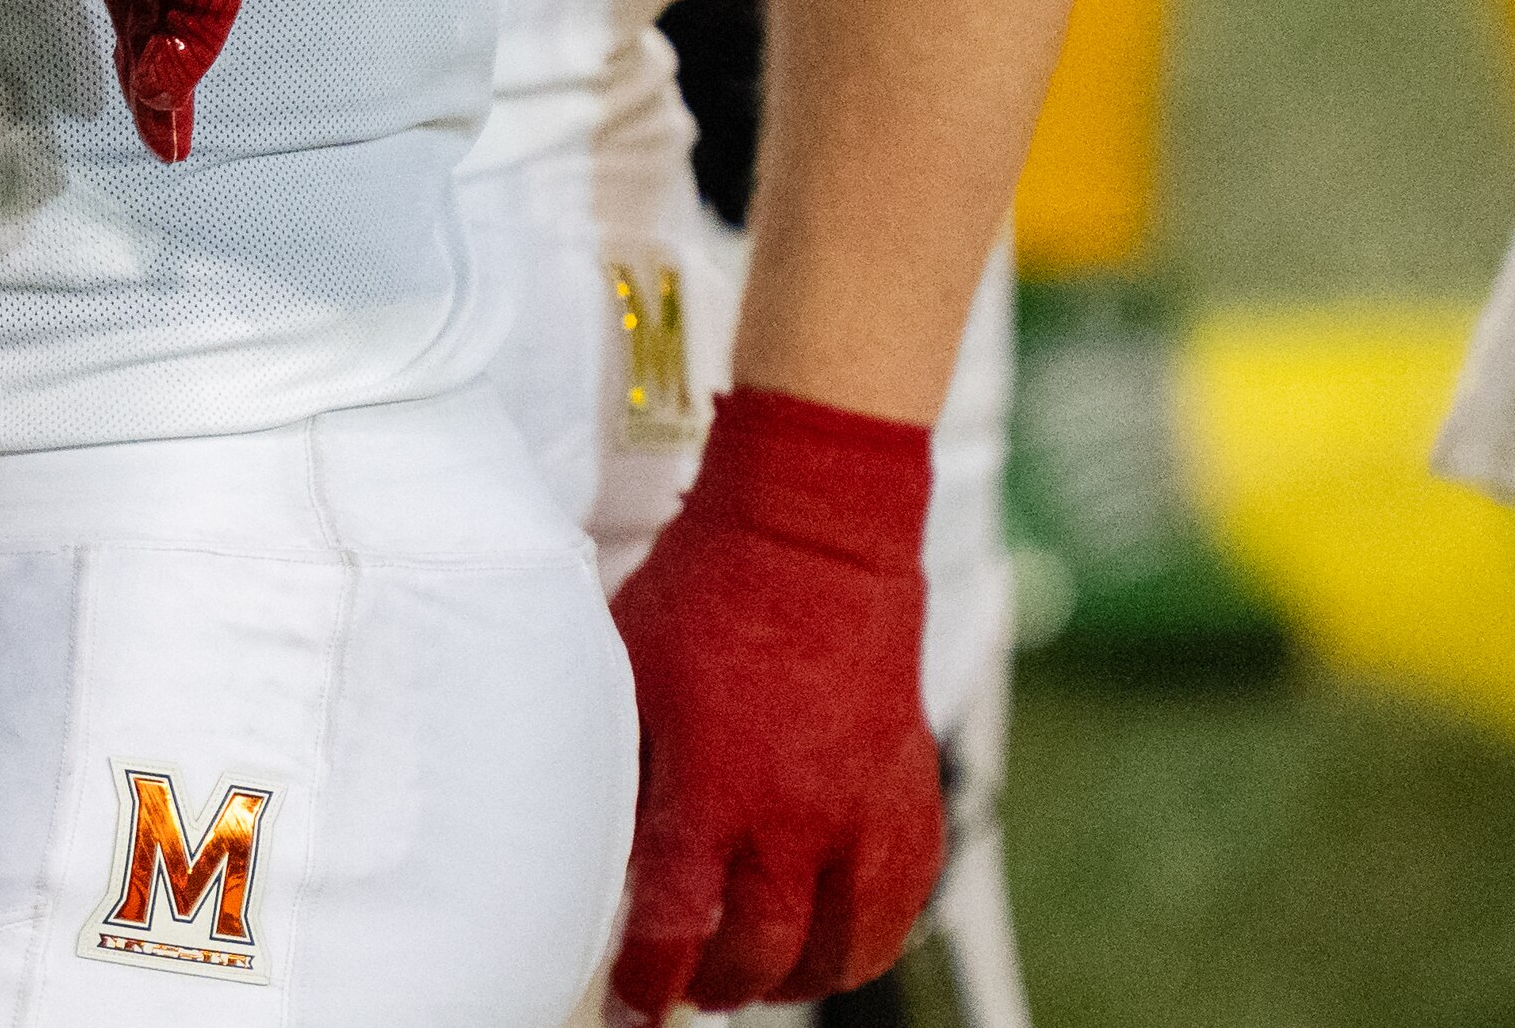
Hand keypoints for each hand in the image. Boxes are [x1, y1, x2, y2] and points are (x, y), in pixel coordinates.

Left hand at [603, 387, 941, 1017]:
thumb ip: (623, 767)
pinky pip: (900, 906)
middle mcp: (795, 814)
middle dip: (717, 986)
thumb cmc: (706, 590)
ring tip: (756, 974)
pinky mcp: (911, 797)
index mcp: (713, 786)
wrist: (817, 532)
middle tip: (689, 985)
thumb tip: (604, 845)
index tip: (634, 1000)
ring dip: (792, 978)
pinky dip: (863, 941)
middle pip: (759, 955)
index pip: (676, 925)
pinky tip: (830, 943)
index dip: (650, 980)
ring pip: (838, 951)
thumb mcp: (628, 674)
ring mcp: (863, 811)